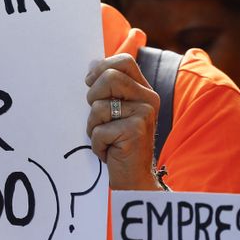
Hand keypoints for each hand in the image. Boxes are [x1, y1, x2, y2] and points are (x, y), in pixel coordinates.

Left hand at [85, 55, 160, 190]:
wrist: (134, 177)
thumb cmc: (120, 143)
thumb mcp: (116, 111)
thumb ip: (108, 88)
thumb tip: (92, 64)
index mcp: (144, 91)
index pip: (125, 62)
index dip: (102, 69)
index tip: (90, 83)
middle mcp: (149, 99)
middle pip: (110, 78)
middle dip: (93, 98)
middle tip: (98, 118)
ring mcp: (144, 115)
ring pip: (99, 107)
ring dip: (93, 127)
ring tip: (106, 139)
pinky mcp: (135, 132)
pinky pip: (100, 130)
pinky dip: (97, 144)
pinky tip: (109, 151)